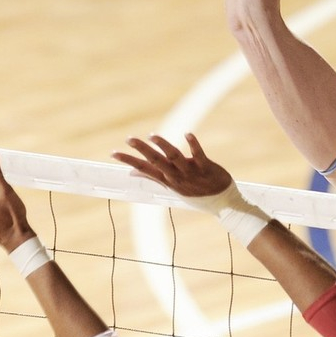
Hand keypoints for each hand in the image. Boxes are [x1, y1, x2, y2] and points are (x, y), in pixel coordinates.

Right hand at [113, 133, 232, 198]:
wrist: (222, 203)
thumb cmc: (195, 193)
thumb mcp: (172, 187)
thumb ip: (153, 177)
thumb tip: (132, 172)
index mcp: (167, 180)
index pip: (144, 169)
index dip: (128, 160)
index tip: (113, 153)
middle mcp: (176, 176)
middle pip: (156, 161)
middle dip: (142, 150)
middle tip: (129, 139)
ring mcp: (190, 173)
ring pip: (174, 157)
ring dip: (163, 146)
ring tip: (152, 135)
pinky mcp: (206, 168)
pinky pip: (198, 155)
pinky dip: (193, 145)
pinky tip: (187, 134)